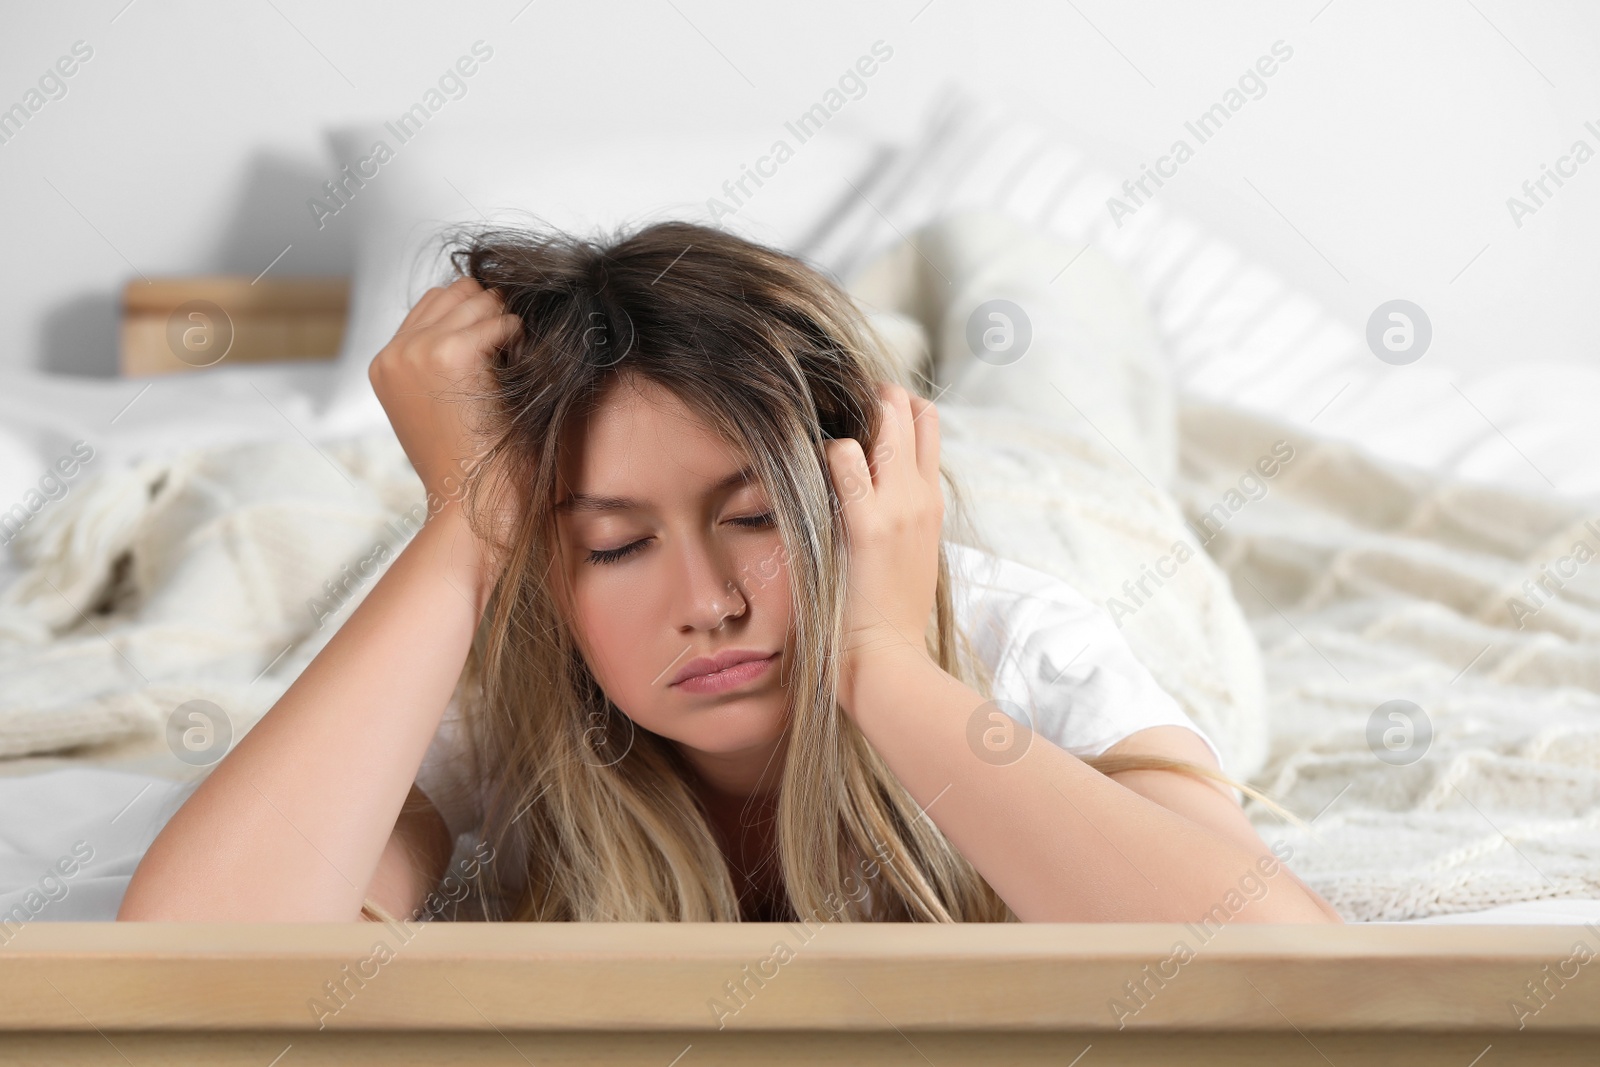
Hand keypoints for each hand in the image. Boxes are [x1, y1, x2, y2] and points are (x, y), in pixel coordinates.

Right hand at [368, 276, 520, 509]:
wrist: (470, 506)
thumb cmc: (468, 466)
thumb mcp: (437, 407)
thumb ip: (437, 362)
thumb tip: (479, 311)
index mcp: (384, 365)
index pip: (433, 303)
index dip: (472, 317)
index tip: (494, 350)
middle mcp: (394, 353)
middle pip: (456, 291)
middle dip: (489, 313)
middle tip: (507, 354)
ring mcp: (418, 351)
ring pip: (479, 299)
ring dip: (505, 324)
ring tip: (512, 365)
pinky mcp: (451, 354)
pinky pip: (501, 320)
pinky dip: (518, 338)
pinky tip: (517, 370)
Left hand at [825, 381, 944, 717]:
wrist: (890, 661)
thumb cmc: (888, 617)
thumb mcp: (909, 556)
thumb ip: (898, 519)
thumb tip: (869, 493)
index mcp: (931, 503)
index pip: (926, 424)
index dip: (896, 408)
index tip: (861, 411)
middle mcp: (921, 495)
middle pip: (908, 408)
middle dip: (872, 398)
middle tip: (834, 407)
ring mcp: (899, 506)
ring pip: (884, 419)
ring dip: (851, 416)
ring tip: (818, 431)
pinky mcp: (868, 524)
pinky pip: (844, 457)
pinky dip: (826, 453)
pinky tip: (805, 471)